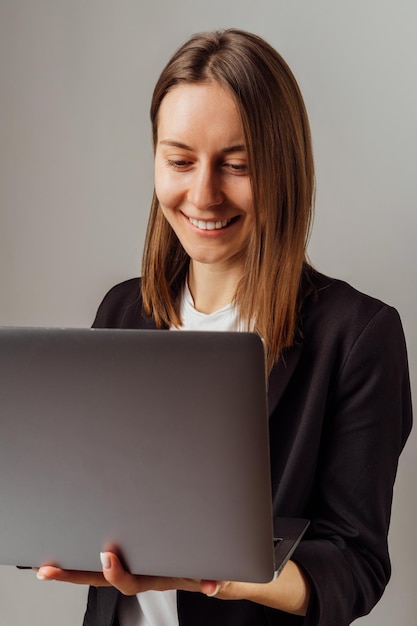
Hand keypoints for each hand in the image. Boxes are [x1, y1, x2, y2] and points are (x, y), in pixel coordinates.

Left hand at [36, 551, 222, 596]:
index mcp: (157, 578)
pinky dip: (84, 557)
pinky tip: (67, 551)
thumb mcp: (216, 577)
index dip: (115, 573)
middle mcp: (140, 574)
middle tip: (48, 571)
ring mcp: (135, 565)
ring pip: (98, 570)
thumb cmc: (210, 573)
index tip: (106, 556)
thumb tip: (210, 585)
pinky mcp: (133, 552)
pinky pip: (106, 558)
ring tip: (48, 562)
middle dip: (73, 575)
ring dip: (73, 566)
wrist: (211, 576)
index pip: (131, 583)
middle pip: (101, 578)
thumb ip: (214, 581)